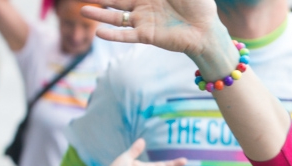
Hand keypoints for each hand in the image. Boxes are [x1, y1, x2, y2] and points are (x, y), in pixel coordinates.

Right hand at [79, 0, 231, 72]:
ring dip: (100, 15)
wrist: (207, 30)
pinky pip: (127, 35)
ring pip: (116, 17)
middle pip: (116, 1)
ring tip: (84, 11)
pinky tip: (99, 32)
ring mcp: (144, 21)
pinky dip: (113, 35)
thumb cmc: (199, 4)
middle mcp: (143, 6)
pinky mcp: (148, 36)